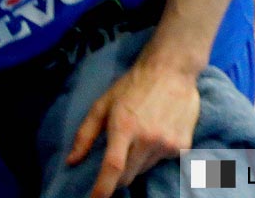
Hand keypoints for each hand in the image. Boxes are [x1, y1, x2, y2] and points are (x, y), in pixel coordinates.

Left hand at [66, 57, 200, 197]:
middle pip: (127, 176)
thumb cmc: (133, 85)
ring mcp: (168, 142)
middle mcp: (148, 138)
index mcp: (125, 128)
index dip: (101, 190)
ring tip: (142, 137)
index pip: (112, 168)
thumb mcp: (103, 104)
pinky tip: (158, 135)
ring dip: (138, 162)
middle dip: (117, 175)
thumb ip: (85, 134)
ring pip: (145, 169)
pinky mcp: (183, 144)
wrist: (173, 68)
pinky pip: (163, 162)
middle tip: (118, 155)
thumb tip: (71, 161)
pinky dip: (156, 155)